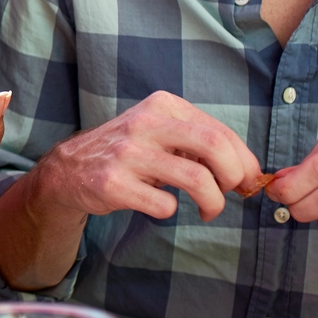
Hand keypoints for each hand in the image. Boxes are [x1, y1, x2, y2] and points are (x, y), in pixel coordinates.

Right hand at [29, 90, 258, 223]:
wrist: (69, 169)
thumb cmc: (128, 152)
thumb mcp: (159, 130)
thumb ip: (198, 140)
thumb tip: (247, 168)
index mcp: (162, 106)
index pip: (219, 130)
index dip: (244, 159)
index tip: (248, 178)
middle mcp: (145, 124)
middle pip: (213, 146)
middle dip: (234, 175)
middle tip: (233, 192)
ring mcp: (127, 154)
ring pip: (196, 179)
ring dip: (213, 202)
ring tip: (208, 210)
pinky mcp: (114, 184)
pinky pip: (164, 205)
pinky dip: (172, 211)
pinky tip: (162, 206)